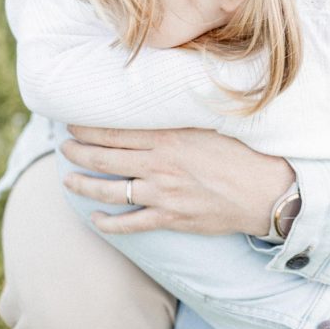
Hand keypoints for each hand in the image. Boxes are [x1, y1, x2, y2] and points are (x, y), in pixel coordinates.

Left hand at [61, 125, 294, 235]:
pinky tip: (96, 218)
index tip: (72, 123)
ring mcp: (163, 193)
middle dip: (79, 152)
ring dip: (84, 184)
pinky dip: (109, 223)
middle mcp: (160, 164)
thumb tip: (157, 105)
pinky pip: (131, 223)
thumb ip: (180, 118)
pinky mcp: (171, 218)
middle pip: (106, 157)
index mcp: (169, 137)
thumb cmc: (242, 153)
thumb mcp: (210, 125)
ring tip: (68, 180)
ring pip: (110, 190)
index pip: (117, 131)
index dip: (90, 128)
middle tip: (64, 146)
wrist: (265, 191)